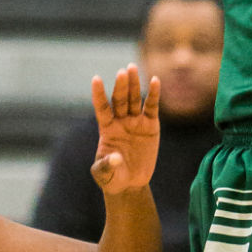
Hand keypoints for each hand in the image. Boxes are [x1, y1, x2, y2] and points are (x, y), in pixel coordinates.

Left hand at [90, 64, 160, 194]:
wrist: (130, 183)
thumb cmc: (113, 177)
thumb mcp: (105, 175)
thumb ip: (107, 166)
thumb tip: (116, 157)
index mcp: (107, 129)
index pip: (102, 108)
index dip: (99, 94)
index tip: (96, 79)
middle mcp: (120, 121)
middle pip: (120, 100)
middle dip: (121, 86)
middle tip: (123, 72)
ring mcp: (135, 121)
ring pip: (134, 99)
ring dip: (134, 84)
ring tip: (133, 68)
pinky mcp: (150, 126)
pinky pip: (151, 107)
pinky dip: (154, 94)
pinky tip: (155, 81)